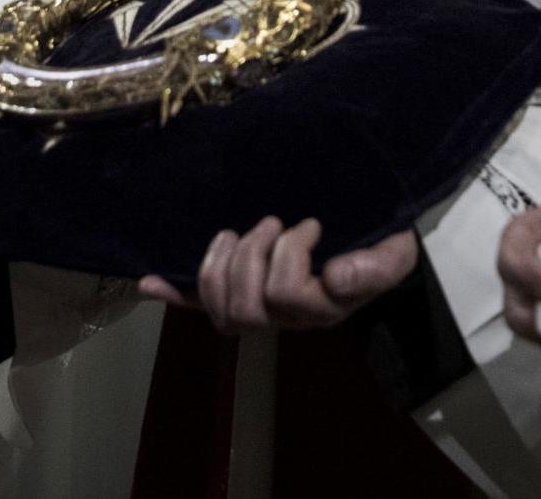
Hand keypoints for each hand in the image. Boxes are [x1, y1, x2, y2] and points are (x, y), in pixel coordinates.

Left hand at [136, 217, 418, 332]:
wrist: (369, 239)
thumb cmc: (379, 246)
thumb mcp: (391, 253)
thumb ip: (375, 268)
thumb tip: (336, 276)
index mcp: (322, 307)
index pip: (288, 296)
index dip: (289, 255)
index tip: (309, 224)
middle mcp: (287, 317)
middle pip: (245, 308)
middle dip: (250, 255)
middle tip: (270, 223)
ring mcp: (260, 308)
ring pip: (221, 309)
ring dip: (221, 262)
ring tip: (238, 232)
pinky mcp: (237, 294)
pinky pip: (199, 305)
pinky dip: (174, 294)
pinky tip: (149, 282)